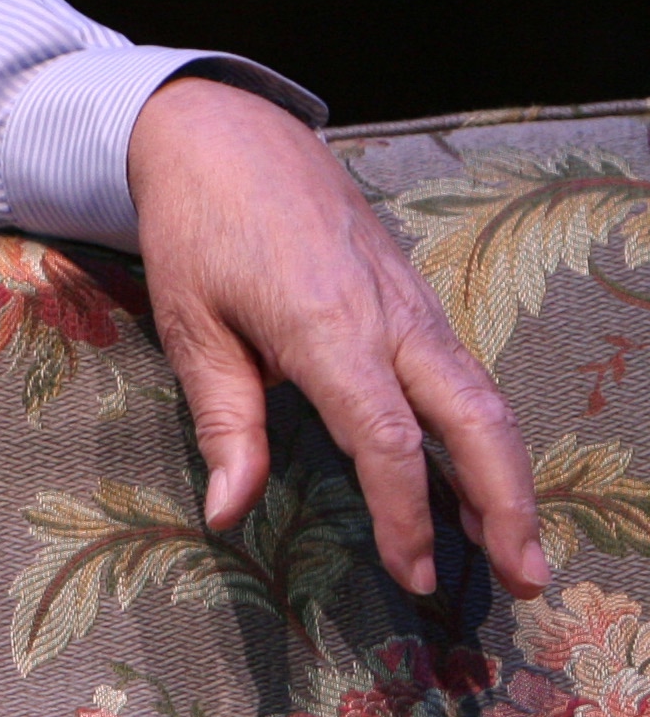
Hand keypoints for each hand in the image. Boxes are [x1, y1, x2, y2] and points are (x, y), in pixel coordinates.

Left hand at [130, 77, 544, 601]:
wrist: (228, 136)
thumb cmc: (198, 229)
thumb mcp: (191, 326)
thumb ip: (223, 422)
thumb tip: (228, 512)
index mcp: (328, 328)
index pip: (386, 438)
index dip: (406, 513)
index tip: (414, 574)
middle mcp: (389, 317)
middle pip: (474, 419)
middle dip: (506, 502)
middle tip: (524, 580)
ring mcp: (412, 304)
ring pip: (483, 396)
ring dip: (506, 475)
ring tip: (516, 549)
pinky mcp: (415, 298)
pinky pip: (464, 373)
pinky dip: (483, 433)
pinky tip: (480, 479)